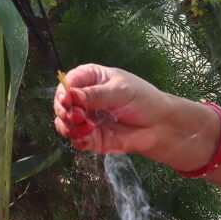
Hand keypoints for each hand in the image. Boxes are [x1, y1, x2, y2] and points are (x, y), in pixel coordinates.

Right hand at [53, 63, 172, 155]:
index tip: (66, 99)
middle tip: (76, 115)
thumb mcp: (122, 91)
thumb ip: (97, 94)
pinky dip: (78, 140)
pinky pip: (76, 140)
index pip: (69, 82)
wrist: (159, 125)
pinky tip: (88, 138)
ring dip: (69, 127)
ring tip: (87, 127)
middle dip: (64, 110)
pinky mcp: (91, 137)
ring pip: (64, 123)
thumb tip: (72, 95)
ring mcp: (86, 118)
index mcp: (90, 78)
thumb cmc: (142, 99)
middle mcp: (84, 98)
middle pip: (61, 103)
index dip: (64, 91)